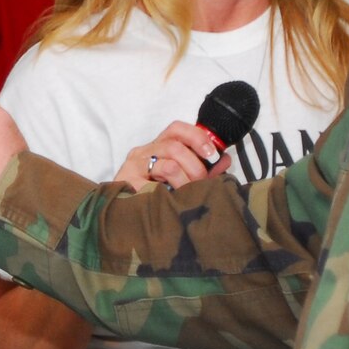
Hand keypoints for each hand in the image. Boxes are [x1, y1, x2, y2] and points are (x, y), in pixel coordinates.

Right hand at [115, 120, 234, 190]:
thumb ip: (203, 169)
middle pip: (175, 146)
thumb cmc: (155, 197)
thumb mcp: (181, 179)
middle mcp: (144, 152)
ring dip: (186, 180)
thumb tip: (224, 159)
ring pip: (169, 164)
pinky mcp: (128, 180)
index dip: (197, 136)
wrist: (124, 220)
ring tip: (187, 194)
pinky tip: (172, 200)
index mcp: (157, 147)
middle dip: (195, 165)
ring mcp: (134, 165)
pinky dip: (171, 191)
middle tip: (201, 182)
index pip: (176, 129)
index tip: (212, 154)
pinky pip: (156, 182)